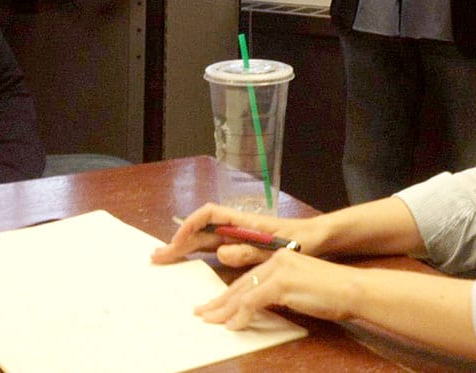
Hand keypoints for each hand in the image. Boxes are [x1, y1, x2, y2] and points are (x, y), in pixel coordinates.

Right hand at [152, 203, 320, 267]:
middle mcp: (237, 227)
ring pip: (204, 239)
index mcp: (244, 222)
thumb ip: (250, 251)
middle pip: (201, 229)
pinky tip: (187, 260)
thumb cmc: (302, 239)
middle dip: (179, 240)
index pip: (210, 215)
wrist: (318, 239)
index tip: (178, 241)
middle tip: (157, 256)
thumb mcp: (278, 248)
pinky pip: (214, 248)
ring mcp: (238, 237)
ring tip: (164, 257)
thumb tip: (221, 253)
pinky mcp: (242, 247)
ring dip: (184, 247)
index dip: (191, 225)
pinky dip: (198, 254)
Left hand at [195, 250, 359, 328]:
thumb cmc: (331, 293)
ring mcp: (278, 269)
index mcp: (280, 257)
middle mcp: (276, 259)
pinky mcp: (281, 282)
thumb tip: (260, 309)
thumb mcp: (299, 290)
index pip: (248, 279)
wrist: (351, 288)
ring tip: (210, 321)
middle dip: (220, 301)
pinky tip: (233, 327)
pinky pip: (253, 302)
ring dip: (224, 310)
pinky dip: (241, 316)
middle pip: (240, 284)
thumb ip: (279, 294)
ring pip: (242, 293)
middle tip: (202, 313)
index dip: (229, 294)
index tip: (215, 306)